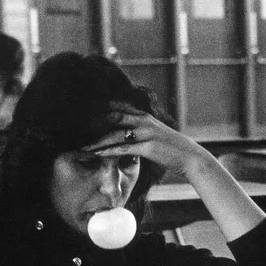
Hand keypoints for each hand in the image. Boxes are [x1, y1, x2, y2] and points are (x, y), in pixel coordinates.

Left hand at [81, 103, 214, 181]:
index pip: (116, 107)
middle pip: (112, 117)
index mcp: (143, 115)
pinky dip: (108, 151)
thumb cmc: (171, 149)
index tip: (81, 114)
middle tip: (75, 128)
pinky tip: (96, 154)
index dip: (99, 109)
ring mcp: (145, 133)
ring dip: (96, 140)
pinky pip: (123, 148)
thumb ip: (139, 131)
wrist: (190, 158)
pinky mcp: (147, 147)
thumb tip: (126, 133)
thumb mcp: (154, 135)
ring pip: (114, 133)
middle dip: (93, 122)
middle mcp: (143, 120)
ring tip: (80, 145)